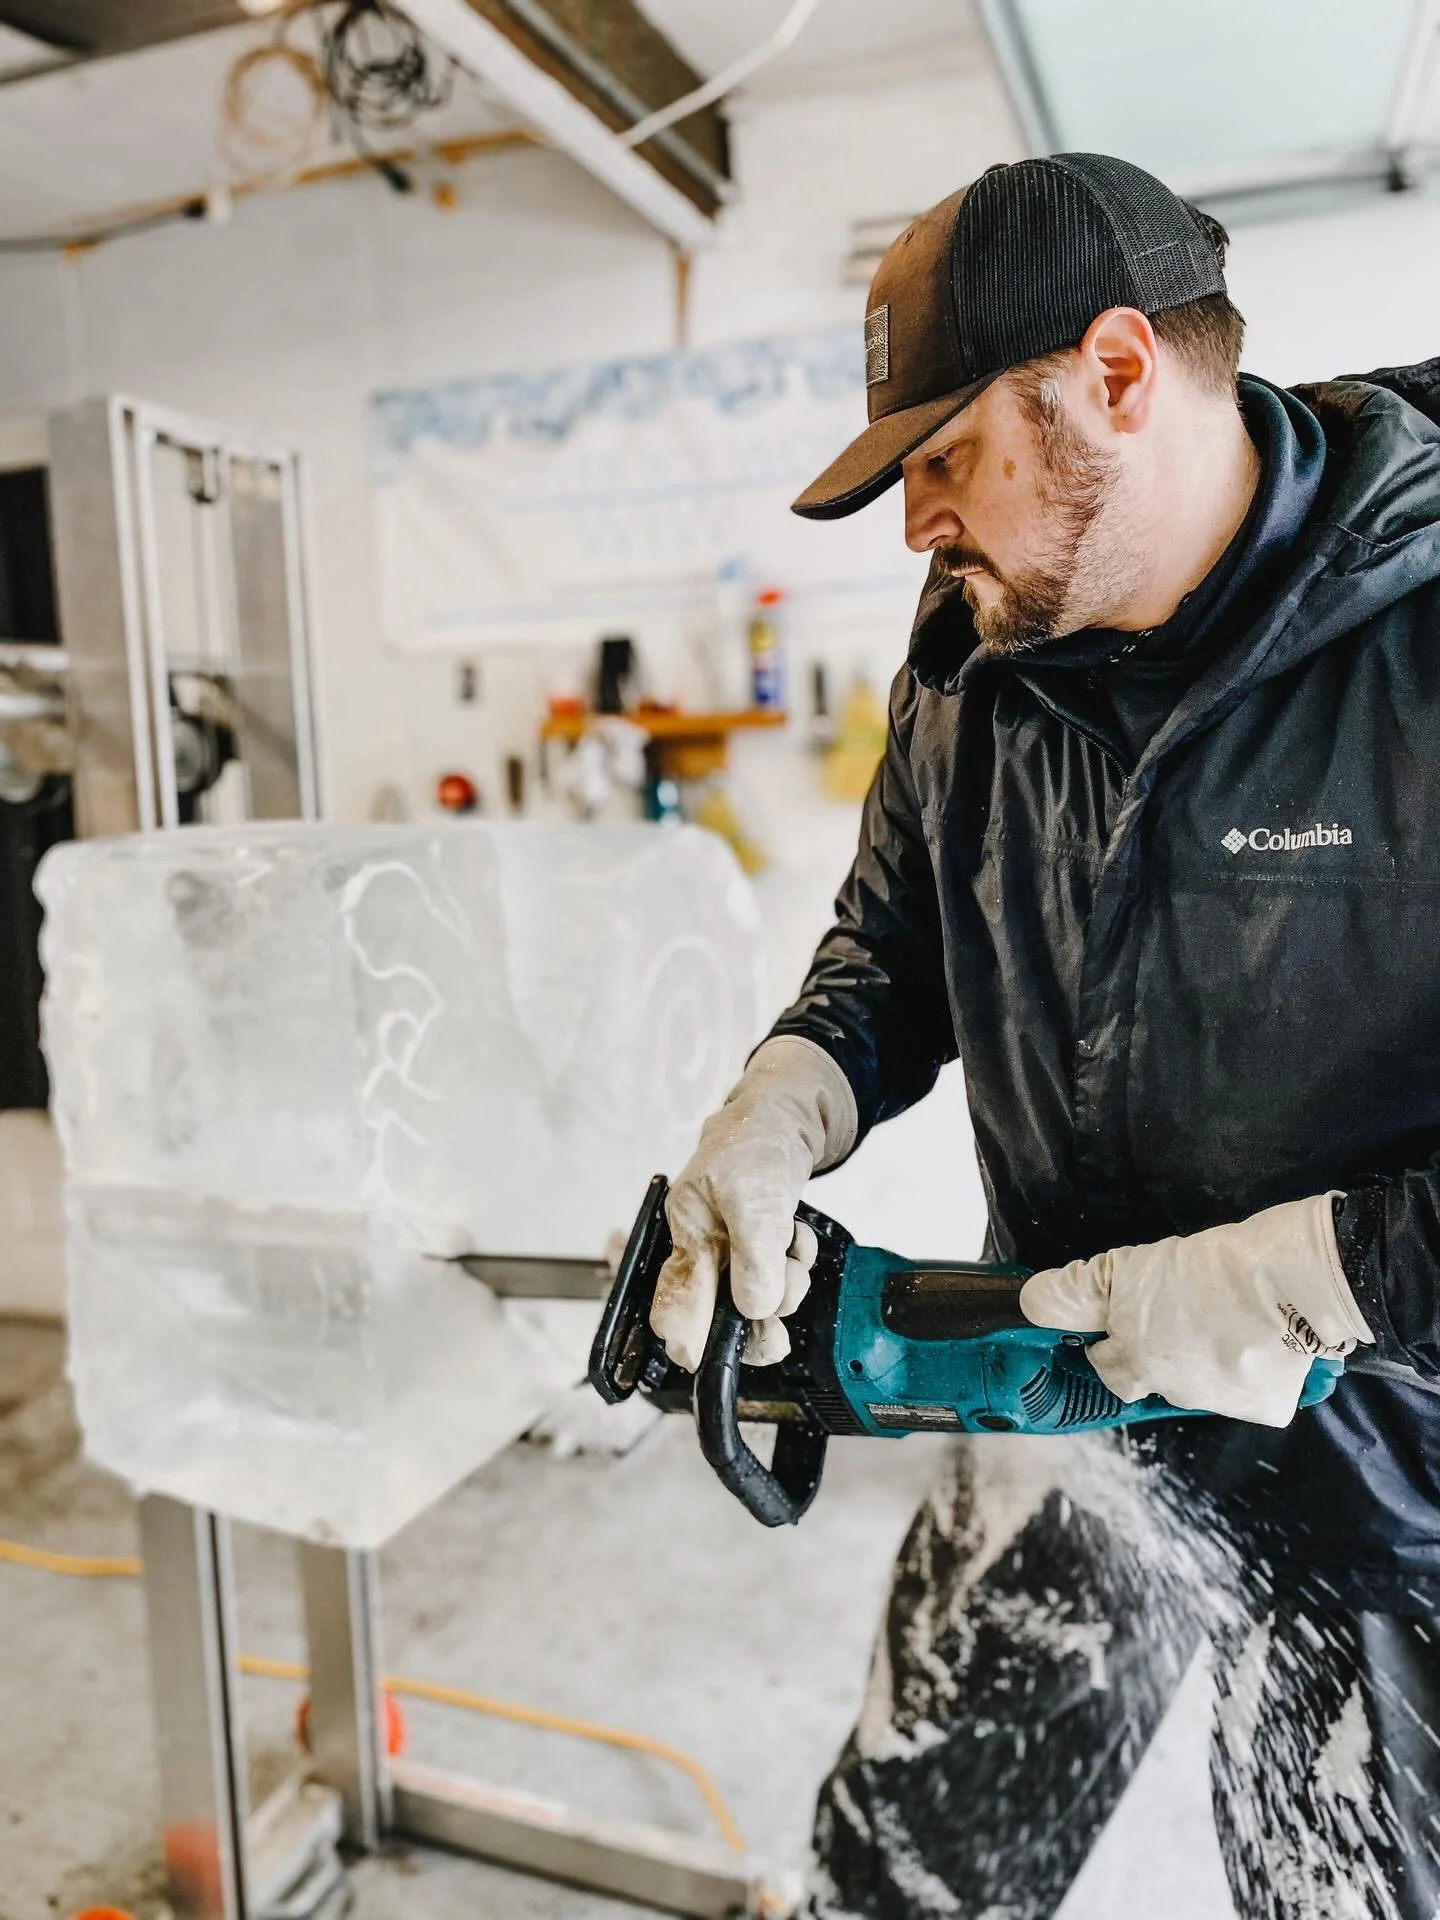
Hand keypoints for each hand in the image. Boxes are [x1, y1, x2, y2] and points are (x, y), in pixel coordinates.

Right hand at [649, 1036, 856, 1370]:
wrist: (781, 1122)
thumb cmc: (751, 1144)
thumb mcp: (752, 1196)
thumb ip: (753, 1256)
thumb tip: (754, 1309)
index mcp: (685, 1235)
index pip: (672, 1306)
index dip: (687, 1341)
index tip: (707, 1358)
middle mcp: (703, 1253)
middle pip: (720, 1318)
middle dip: (757, 1318)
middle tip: (778, 1314)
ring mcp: (730, 1256)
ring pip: (757, 1303)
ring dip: (785, 1285)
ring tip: (790, 1248)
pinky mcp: (756, 1254)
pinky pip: (778, 1283)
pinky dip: (794, 1267)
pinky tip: (793, 1241)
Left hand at [1019, 1194, 1372, 1426]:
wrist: (1288, 1283)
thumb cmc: (1207, 1269)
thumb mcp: (1128, 1268)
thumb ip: (1077, 1290)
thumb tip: (1031, 1304)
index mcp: (1134, 1361)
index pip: (1104, 1366)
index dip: (1108, 1342)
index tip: (1122, 1322)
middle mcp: (1170, 1390)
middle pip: (1150, 1377)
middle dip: (1156, 1353)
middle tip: (1177, 1318)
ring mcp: (1217, 1401)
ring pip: (1197, 1384)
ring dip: (1202, 1360)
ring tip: (1222, 1321)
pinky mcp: (1263, 1406)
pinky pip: (1249, 1393)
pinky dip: (1252, 1372)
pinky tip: (1258, 1341)